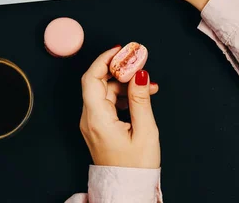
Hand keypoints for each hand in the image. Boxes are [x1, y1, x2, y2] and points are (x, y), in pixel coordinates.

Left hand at [80, 47, 159, 168]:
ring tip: (149, 86)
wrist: (127, 191)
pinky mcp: (99, 127)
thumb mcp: (144, 131)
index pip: (92, 78)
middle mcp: (90, 119)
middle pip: (99, 82)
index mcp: (97, 118)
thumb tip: (139, 73)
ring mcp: (93, 123)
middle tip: (140, 62)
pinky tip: (141, 98)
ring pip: (105, 92)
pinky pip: (108, 103)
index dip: (105, 60)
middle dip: (120, 70)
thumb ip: (140, 99)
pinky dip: (123, 96)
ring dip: (125, 84)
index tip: (122, 50)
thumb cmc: (135, 168)